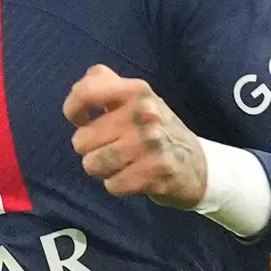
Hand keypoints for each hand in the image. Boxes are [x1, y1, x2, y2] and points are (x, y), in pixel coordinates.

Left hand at [63, 66, 208, 207]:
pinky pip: (112, 185)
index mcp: (136, 90)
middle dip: (91, 149)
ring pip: (92, 165)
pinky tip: (134, 176)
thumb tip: (77, 98)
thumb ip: (105, 86)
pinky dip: (118, 185)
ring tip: (123, 163)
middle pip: (81, 140)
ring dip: (104, 169)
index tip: (82, 120)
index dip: (73, 110)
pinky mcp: (155, 173)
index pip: (86, 93)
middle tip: (114, 147)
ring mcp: (151, 143)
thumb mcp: (137, 98)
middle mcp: (144, 113)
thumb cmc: (155, 129)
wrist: (198, 165)